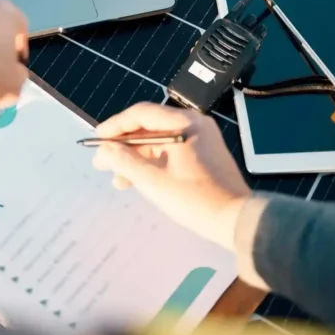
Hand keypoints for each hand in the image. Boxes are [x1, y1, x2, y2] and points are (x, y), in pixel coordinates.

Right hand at [92, 103, 250, 248]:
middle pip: (150, 126)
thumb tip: (103, 150)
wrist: (237, 219)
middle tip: (103, 161)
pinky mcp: (205, 155)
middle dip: (124, 145)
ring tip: (118, 179)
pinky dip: (154, 162)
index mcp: (185, 123)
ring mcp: (202, 139)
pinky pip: (172, 151)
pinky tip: (140, 180)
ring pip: (160, 141)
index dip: (115, 126)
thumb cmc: (195, 199)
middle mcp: (195, 125)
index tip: (97, 139)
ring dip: (137, 157)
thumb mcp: (153, 181)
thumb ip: (124, 161)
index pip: (141, 114)